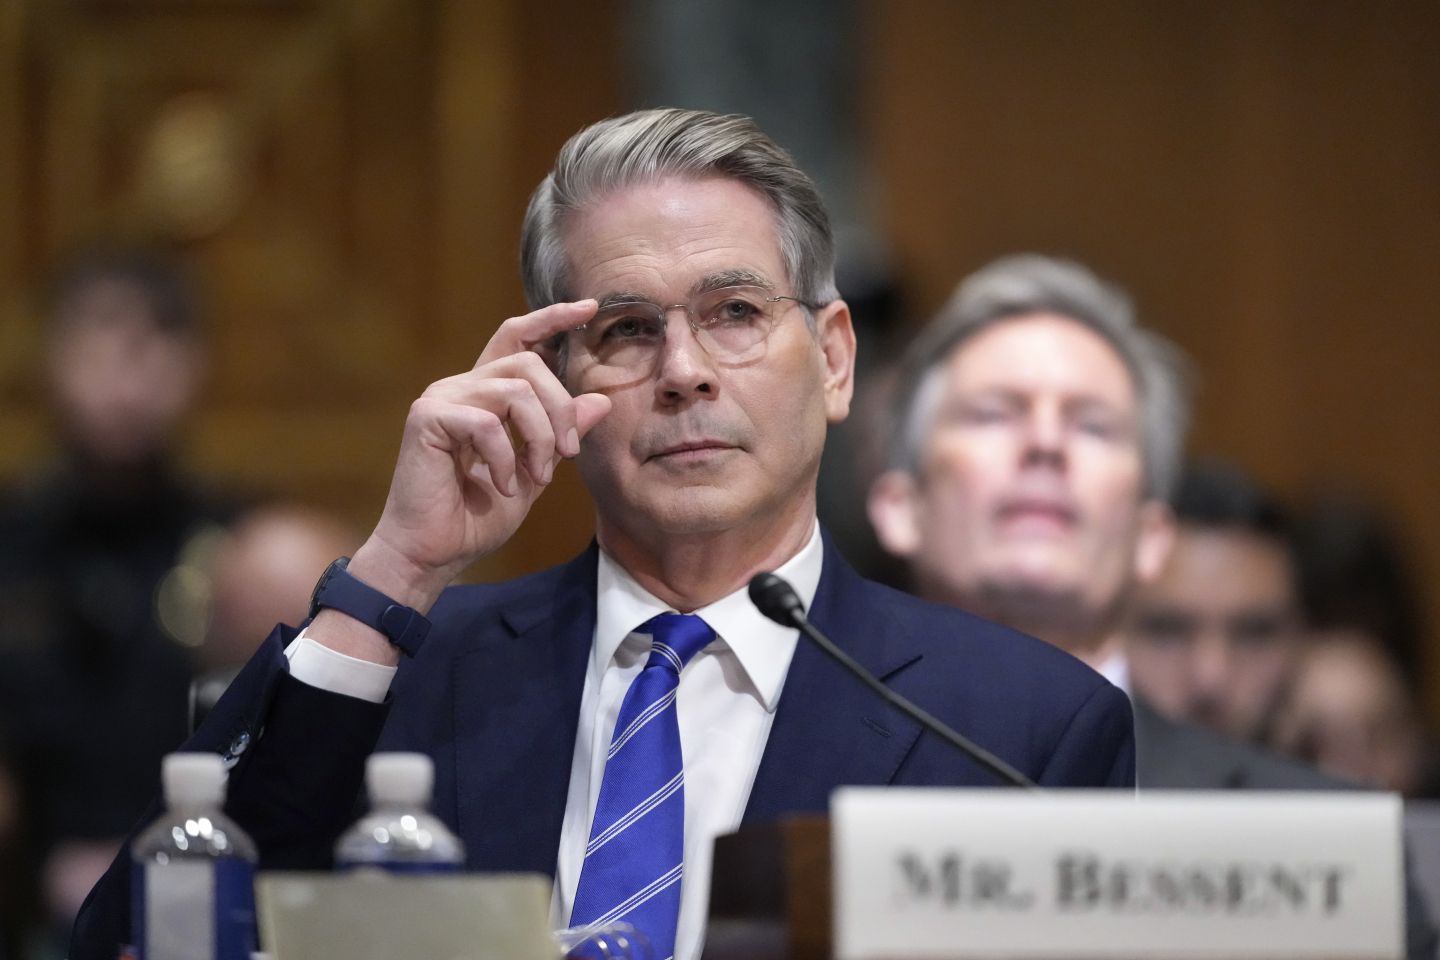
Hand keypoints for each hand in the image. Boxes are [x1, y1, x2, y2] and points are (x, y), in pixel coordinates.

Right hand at [313, 301, 609, 662]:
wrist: (431, 554)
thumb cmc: (475, 517)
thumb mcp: (534, 473)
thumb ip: (560, 437)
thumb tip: (599, 401)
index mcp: (484, 395)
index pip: (516, 337)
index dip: (551, 318)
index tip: (587, 309)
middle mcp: (460, 387)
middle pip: (528, 364)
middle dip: (560, 409)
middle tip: (567, 454)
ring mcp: (441, 398)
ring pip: (514, 389)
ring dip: (538, 436)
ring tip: (535, 477)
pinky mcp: (427, 418)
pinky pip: (487, 423)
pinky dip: (504, 458)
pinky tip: (501, 485)